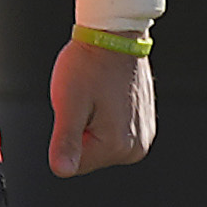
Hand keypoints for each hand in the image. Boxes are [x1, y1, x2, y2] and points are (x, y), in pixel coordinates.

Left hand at [48, 37, 154, 175]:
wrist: (115, 36)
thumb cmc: (89, 64)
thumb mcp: (69, 103)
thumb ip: (65, 141)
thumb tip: (62, 170)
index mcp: (118, 146)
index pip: (75, 164)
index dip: (66, 135)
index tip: (76, 107)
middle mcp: (137, 146)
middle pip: (90, 155)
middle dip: (80, 130)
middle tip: (86, 99)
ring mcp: (144, 135)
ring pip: (100, 143)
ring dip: (92, 122)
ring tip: (96, 95)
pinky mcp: (144, 124)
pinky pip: (113, 131)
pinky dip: (104, 116)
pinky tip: (107, 94)